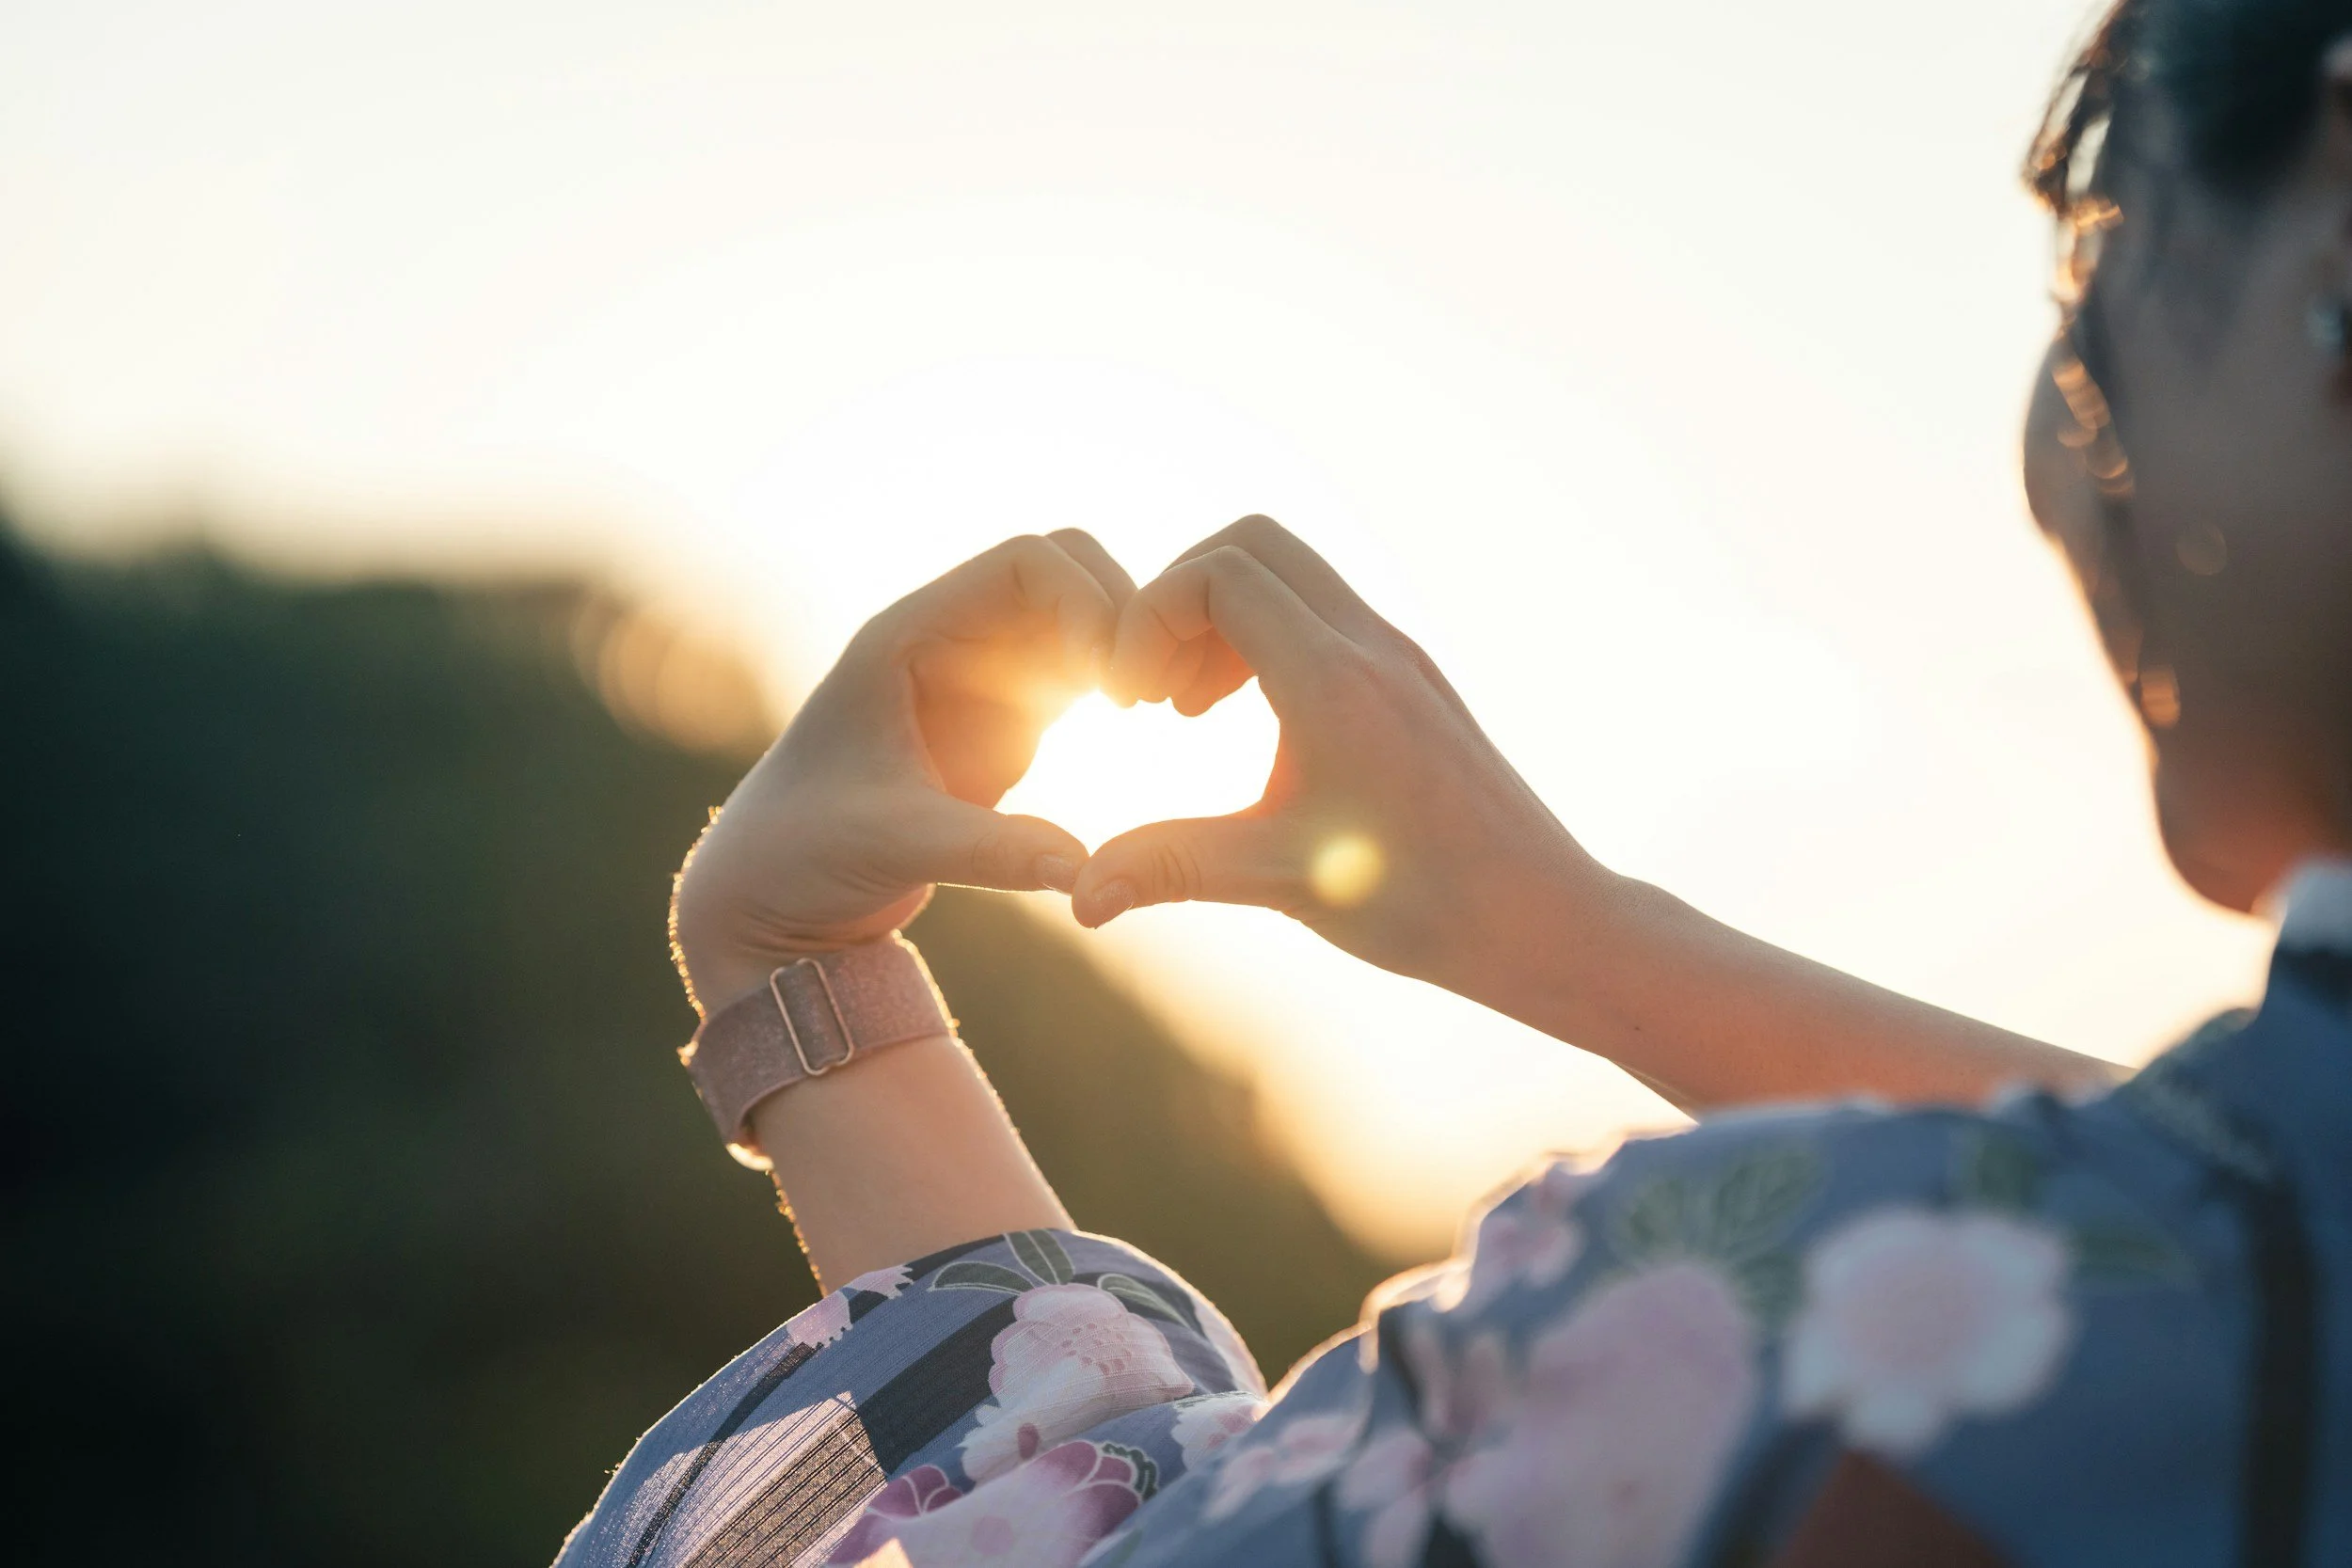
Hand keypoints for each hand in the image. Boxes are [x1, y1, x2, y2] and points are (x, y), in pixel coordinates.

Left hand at [673, 531, 1134, 1013]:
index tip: (1113, 678)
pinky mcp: (1003, 723)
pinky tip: (1133, 730)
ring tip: (1151, 709)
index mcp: (909, 634)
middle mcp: (949, 640)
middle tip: (1143, 693)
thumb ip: (988, 852)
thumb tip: (1082, 870)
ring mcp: (980, 678)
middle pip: (1065, 573)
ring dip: (1122, 649)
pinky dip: (1115, 685)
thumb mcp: (894, 847)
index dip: (1085, 600)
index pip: (1024, 563)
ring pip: (1079, 619)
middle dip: (1117, 614)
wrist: (770, 894)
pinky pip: (1078, 672)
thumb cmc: (801, 854)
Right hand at [1072, 516, 1603, 995]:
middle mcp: (1371, 647)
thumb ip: (1172, 867)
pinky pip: (1322, 612)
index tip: (1130, 701)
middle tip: (1151, 689)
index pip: (1219, 575)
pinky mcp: (1411, 679)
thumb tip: (1076, 898)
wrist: (1542, 918)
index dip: (1149, 618)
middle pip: (1252, 543)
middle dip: (1178, 599)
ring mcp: (1398, 656)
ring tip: (1185, 709)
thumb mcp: (1283, 882)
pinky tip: (1245, 721)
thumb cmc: (1425, 903)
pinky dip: (1266, 638)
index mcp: (1334, 681)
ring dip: (1221, 617)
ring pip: (1290, 572)